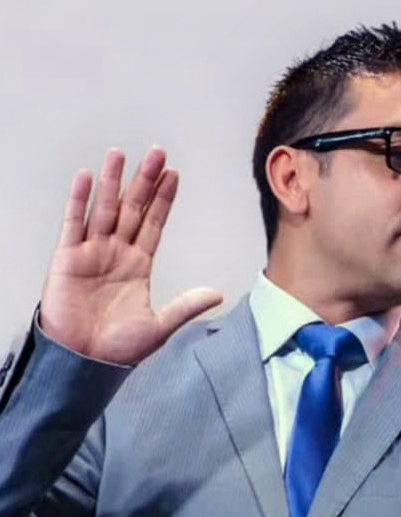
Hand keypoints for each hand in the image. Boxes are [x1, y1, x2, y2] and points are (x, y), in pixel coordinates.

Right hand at [40, 147, 222, 364]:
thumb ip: (187, 305)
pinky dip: (79, 201)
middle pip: (133, 209)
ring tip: (122, 154)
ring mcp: (91, 253)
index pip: (154, 224)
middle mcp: (116, 253)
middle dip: (144, 181)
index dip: (163, 199)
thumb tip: (218, 294)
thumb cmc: (117, 347)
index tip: (173, 175)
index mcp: (138, 265)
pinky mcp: (67, 259)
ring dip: (113, 182)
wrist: (84, 362)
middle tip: (156, 153)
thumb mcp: (160, 325)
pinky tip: (87, 178)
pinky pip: (74, 224)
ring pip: (105, 209)